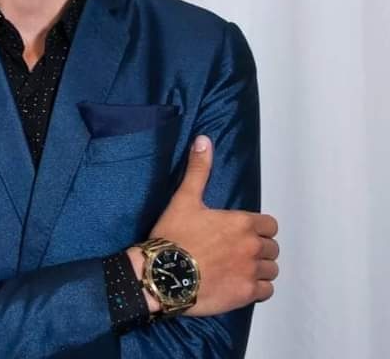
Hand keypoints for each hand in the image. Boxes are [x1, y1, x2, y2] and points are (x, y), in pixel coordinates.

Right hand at [139, 135, 278, 316]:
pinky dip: (258, 288)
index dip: (258, 227)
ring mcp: (250, 272)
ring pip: (271, 269)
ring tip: (241, 267)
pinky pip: (267, 290)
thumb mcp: (184, 198)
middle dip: (259, 247)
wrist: (164, 275)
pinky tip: (241, 283)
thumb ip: (199, 169)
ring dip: (260, 267)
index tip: (242, 231)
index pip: (269, 224)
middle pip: (272, 247)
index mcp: (242, 222)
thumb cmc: (174, 235)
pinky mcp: (246, 294)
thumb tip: (204, 140)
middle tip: (239, 249)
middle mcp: (252, 247)